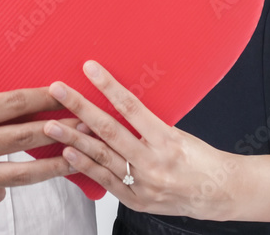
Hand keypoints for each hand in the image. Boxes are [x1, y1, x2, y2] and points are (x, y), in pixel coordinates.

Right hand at [0, 87, 81, 214]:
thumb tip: (24, 113)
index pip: (13, 104)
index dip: (44, 98)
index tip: (66, 93)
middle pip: (25, 136)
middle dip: (61, 129)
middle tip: (87, 123)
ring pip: (23, 173)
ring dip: (54, 164)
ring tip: (77, 157)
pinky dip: (4, 185)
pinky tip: (4, 177)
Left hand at [44, 60, 239, 219]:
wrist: (219, 194)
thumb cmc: (200, 158)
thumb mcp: (179, 134)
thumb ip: (147, 124)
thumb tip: (116, 103)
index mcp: (167, 140)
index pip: (131, 107)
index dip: (108, 86)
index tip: (89, 68)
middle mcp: (154, 162)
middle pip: (109, 130)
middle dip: (79, 107)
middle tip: (57, 90)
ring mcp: (143, 184)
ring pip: (102, 157)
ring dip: (73, 138)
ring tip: (50, 124)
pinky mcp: (136, 200)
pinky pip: (106, 181)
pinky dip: (85, 166)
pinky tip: (68, 152)